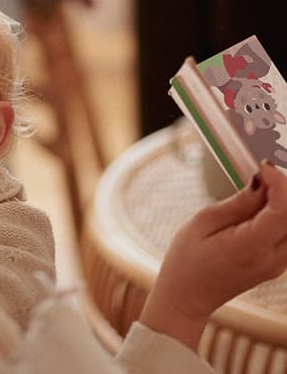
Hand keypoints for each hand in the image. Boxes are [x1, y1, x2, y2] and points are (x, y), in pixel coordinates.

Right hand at [141, 162, 286, 350]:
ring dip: (281, 202)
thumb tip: (262, 180)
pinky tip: (259, 204)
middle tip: (260, 174)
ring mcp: (277, 265)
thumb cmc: (187, 259)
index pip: (283, 212)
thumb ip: (239, 202)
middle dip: (283, 190)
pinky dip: (279, 214)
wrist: (186, 297)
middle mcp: (271, 259)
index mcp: (251, 248)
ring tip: (258, 188)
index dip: (279, 183)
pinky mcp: (275, 264)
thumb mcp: (204, 221)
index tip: (262, 166)